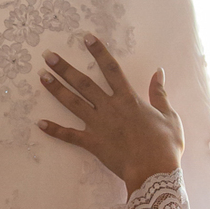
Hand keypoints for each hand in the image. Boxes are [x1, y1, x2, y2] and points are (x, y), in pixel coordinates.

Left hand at [37, 34, 183, 195]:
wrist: (154, 171)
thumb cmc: (165, 145)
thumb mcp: (169, 116)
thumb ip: (160, 94)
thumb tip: (159, 72)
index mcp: (128, 99)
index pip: (111, 69)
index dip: (98, 52)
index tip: (86, 38)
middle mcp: (110, 108)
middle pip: (84, 83)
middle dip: (65, 68)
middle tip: (48, 56)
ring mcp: (99, 125)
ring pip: (73, 103)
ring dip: (56, 89)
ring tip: (42, 77)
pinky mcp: (93, 143)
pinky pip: (70, 136)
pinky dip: (55, 130)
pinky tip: (40, 123)